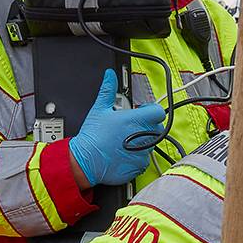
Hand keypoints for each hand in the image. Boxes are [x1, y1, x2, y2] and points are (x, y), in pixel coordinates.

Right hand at [68, 71, 170, 187]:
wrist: (84, 161)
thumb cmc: (92, 137)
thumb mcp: (99, 108)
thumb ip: (108, 89)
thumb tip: (110, 75)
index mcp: (135, 120)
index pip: (158, 112)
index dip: (151, 111)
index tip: (142, 113)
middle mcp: (142, 136)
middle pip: (157, 128)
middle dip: (147, 126)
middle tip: (132, 127)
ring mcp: (142, 153)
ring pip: (151, 144)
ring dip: (142, 142)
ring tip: (124, 141)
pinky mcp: (138, 166)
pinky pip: (144, 160)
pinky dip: (137, 157)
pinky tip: (124, 154)